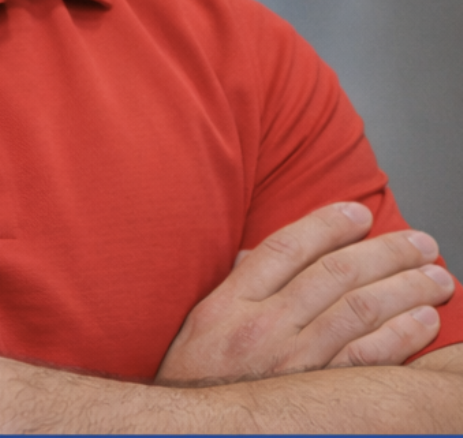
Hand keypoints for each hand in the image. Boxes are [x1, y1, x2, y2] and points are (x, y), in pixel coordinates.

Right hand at [156, 201, 454, 384]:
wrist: (191, 434)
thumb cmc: (195, 376)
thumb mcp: (203, 322)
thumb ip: (237, 284)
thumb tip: (263, 251)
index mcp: (230, 302)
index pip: (287, 247)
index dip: (328, 224)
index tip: (360, 212)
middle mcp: (262, 328)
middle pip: (334, 274)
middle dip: (385, 252)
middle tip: (420, 242)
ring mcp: (291, 364)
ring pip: (358, 311)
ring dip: (404, 289)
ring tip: (436, 277)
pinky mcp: (315, 397)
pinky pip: (365, 360)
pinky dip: (400, 337)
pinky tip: (424, 321)